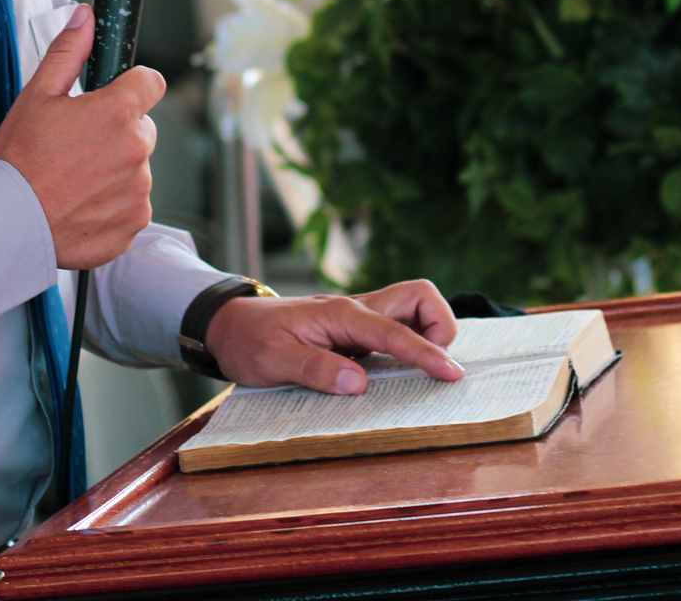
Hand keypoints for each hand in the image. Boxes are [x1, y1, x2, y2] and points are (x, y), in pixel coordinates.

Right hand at [0, 4, 163, 269]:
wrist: (9, 224)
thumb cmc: (19, 162)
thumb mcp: (36, 96)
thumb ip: (68, 52)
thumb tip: (85, 18)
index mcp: (117, 113)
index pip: (150, 82)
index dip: (130, 86)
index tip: (111, 98)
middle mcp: (136, 150)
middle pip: (141, 127)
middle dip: (118, 131)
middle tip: (78, 145)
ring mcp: (138, 189)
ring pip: (137, 167)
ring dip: (116, 169)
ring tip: (75, 177)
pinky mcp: (134, 222)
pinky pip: (133, 204)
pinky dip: (113, 203)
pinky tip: (82, 202)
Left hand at [206, 280, 461, 394]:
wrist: (228, 325)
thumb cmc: (249, 340)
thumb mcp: (273, 360)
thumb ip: (316, 369)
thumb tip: (358, 383)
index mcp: (340, 315)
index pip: (394, 331)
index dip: (426, 353)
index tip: (451, 374)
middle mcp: (355, 310)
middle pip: (418, 297)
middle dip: (440, 325)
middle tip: (435, 365)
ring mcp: (357, 319)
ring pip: (411, 308)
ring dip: (428, 332)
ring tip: (422, 369)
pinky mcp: (354, 331)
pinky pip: (396, 328)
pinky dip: (411, 343)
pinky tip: (405, 370)